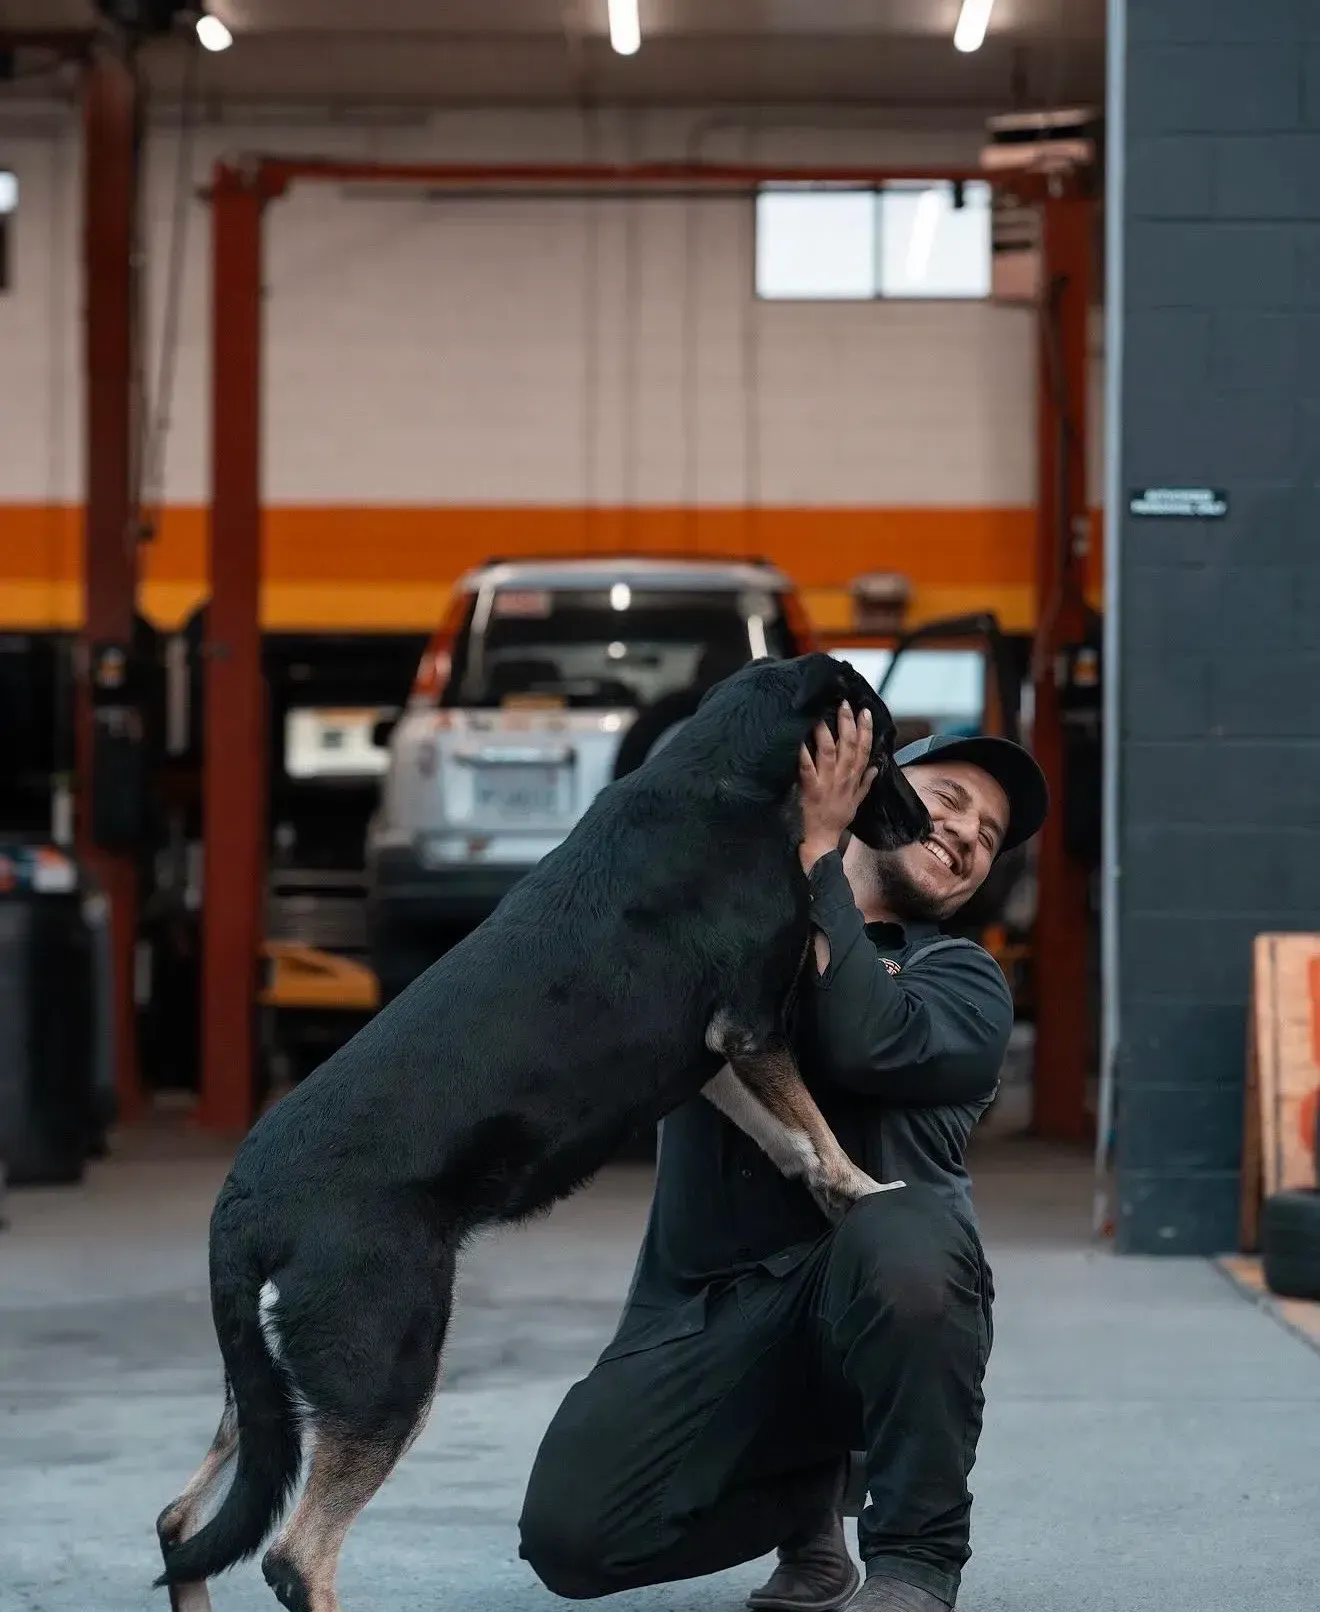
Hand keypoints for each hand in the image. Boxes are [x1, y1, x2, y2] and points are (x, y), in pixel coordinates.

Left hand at [798, 702, 876, 870]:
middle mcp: (842, 778)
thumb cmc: (837, 820)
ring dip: (826, 732)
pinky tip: (800, 740)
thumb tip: (875, 767)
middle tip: (844, 703)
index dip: (865, 729)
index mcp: (853, 779)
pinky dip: (803, 753)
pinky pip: (807, 768)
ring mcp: (827, 783)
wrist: (823, 841)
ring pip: (830, 752)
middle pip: (849, 745)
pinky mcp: (810, 789)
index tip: (865, 711)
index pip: (864, 749)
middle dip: (848, 722)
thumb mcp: (856, 802)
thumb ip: (866, 783)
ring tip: (822, 715)